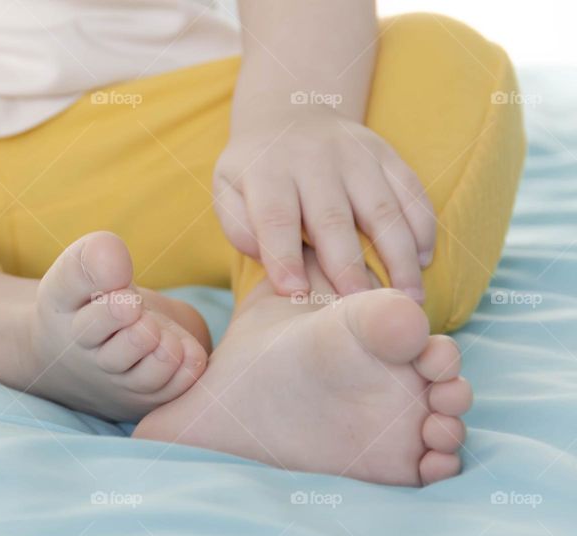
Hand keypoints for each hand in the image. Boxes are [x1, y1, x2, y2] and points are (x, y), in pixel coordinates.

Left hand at [213, 105, 435, 299]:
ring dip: (398, 255)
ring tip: (408, 298)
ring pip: (382, 208)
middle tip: (359, 305)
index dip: (283, 255)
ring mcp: (354, 154)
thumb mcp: (227, 188)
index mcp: (268, 171)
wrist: (290, 114)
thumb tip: (263, 253)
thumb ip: (238, 224)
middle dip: (347, 264)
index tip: (295, 292)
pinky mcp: (386, 154)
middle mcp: (313, 159)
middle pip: (332, 217)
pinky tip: (424, 262)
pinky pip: (411, 190)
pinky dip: (422, 226)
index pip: (275, 217)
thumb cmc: (257, 171)